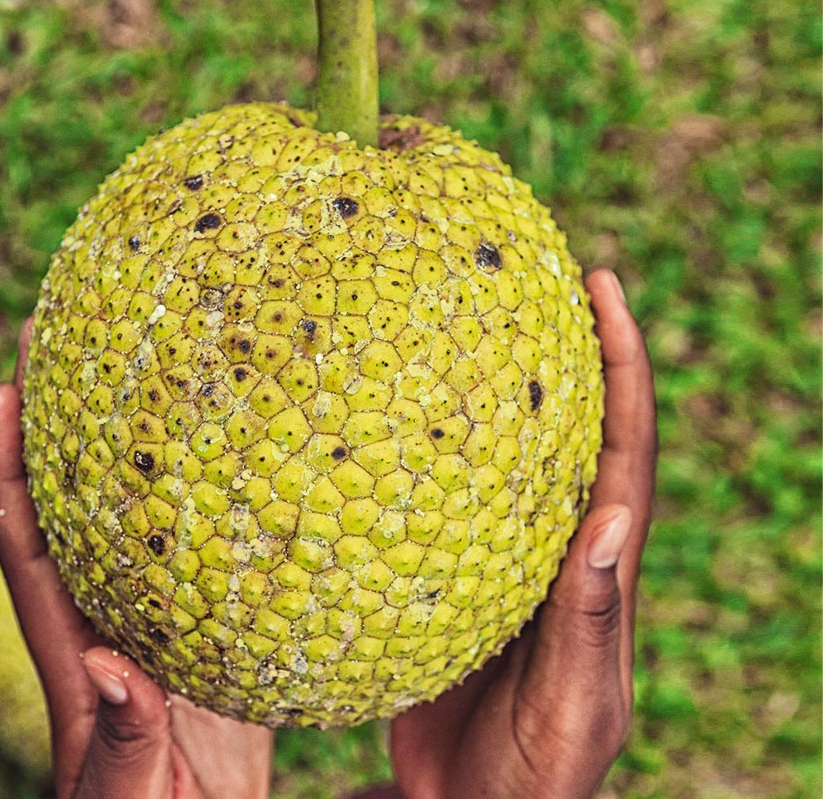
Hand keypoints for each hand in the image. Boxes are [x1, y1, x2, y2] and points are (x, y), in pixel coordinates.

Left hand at [0, 320, 272, 798]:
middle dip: (64, 419)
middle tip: (78, 340)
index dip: (7, 462)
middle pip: (74, 496)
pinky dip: (212, 496)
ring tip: (158, 373)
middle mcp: (108, 613)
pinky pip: (204, 548)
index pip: (24, 538)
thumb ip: (121, 741)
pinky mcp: (205, 632)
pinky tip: (245, 459)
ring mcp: (154, 616)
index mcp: (74, 647)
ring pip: (136, 512)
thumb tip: (112, 668)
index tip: (6, 387)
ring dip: (135, 444)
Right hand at [386, 268, 656, 798]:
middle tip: (544, 275)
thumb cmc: (537, 777)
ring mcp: (509, 558)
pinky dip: (440, 448)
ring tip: (473, 322)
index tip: (605, 289)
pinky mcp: (459, 575)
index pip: (626, 449)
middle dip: (575, 349)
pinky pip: (454, 496)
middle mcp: (560, 549)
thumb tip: (609, 520)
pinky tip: (397, 422)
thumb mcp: (571, 705)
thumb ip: (587, 621)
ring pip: (516, 456)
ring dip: (509, 389)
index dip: (624, 366)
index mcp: (600, 572)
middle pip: (579, 429)